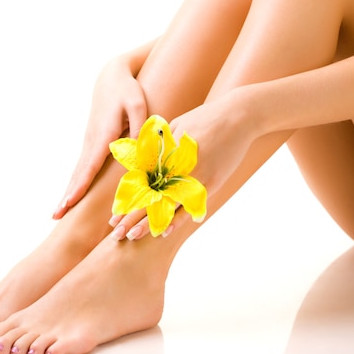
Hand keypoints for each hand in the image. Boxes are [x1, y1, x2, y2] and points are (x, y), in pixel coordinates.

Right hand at [52, 57, 147, 218]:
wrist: (110, 77)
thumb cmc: (127, 91)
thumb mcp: (138, 105)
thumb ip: (139, 128)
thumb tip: (139, 152)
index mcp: (103, 135)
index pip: (90, 166)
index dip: (81, 186)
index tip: (70, 202)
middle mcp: (92, 141)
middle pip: (78, 173)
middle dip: (68, 195)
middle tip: (56, 215)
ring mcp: (89, 142)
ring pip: (78, 172)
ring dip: (69, 192)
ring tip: (59, 212)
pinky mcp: (91, 143)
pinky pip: (83, 167)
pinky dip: (75, 182)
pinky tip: (71, 196)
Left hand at [109, 89, 258, 239]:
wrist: (239, 116)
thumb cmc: (205, 118)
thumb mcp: (175, 127)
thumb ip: (158, 145)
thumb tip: (141, 159)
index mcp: (165, 154)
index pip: (139, 183)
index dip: (126, 200)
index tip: (113, 215)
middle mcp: (177, 168)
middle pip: (148, 197)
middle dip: (131, 216)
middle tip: (116, 233)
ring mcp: (195, 177)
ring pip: (166, 205)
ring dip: (148, 222)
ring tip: (132, 236)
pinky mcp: (211, 183)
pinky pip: (191, 205)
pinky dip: (177, 219)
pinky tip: (163, 231)